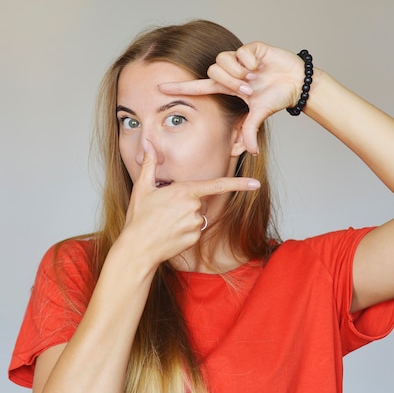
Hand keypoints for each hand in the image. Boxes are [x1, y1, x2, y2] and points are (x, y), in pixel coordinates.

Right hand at [122, 139, 260, 264]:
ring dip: (185, 218)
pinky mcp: (195, 238)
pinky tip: (170, 234)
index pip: (217, 185)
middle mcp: (193, 207)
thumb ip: (150, 164)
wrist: (137, 248)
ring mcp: (195, 224)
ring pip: (197, 216)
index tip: (256, 184)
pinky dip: (185, 231)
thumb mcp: (142, 188)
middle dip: (187, 204)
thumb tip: (147, 144)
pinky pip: (195, 231)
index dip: (239, 184)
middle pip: (200, 201)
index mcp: (184, 191)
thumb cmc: (138, 218)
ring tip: (165, 223)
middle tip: (165, 211)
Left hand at [159, 42, 304, 153]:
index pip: (199, 87)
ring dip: (239, 72)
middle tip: (248, 89)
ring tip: (254, 77)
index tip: (160, 89)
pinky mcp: (250, 48)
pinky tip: (260, 66)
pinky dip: (251, 62)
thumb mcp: (259, 115)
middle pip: (213, 71)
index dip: (180, 88)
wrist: (297, 83)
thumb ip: (250, 131)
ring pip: (223, 61)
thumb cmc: (278, 97)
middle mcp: (231, 72)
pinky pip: (240, 52)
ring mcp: (239, 59)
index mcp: (228, 87)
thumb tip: (252, 153)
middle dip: (230, 82)